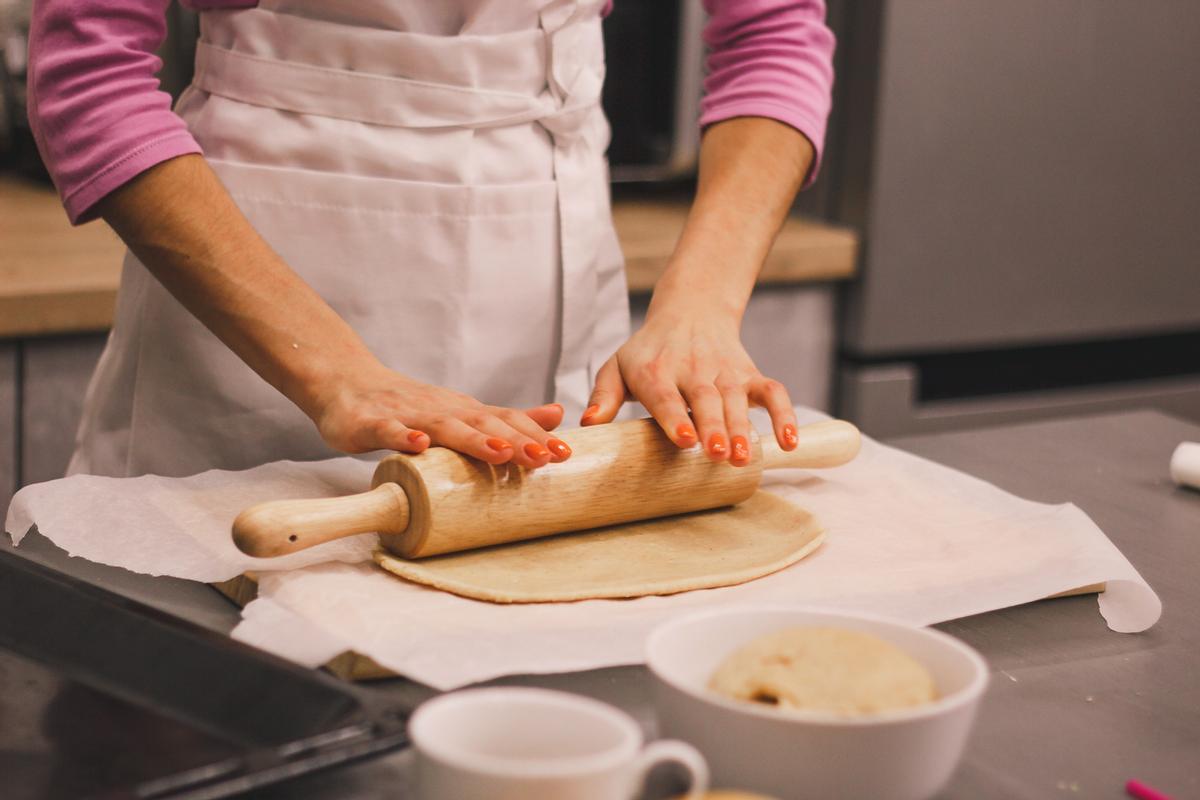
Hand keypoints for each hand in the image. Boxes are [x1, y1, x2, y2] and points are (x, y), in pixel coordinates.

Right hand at [311, 364, 570, 468]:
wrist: (347, 383)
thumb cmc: (409, 406)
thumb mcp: (463, 411)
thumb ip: (506, 418)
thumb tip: (557, 415)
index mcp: (465, 412)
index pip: (506, 421)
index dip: (535, 436)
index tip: (566, 454)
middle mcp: (442, 410)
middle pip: (483, 424)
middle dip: (516, 440)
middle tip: (546, 457)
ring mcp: (407, 415)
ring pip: (444, 427)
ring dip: (473, 439)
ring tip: (500, 452)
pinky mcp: (372, 424)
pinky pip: (388, 431)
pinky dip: (402, 437)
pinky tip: (418, 445)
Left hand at [581, 310, 798, 466]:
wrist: (690, 312)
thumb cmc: (648, 352)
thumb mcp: (617, 367)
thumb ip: (604, 396)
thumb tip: (587, 424)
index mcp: (656, 370)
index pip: (666, 395)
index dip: (675, 417)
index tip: (684, 440)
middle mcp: (693, 369)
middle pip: (706, 399)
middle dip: (714, 426)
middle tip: (718, 453)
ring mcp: (725, 371)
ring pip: (738, 399)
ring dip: (743, 428)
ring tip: (743, 457)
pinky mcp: (750, 374)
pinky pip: (773, 392)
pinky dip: (785, 415)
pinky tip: (788, 443)